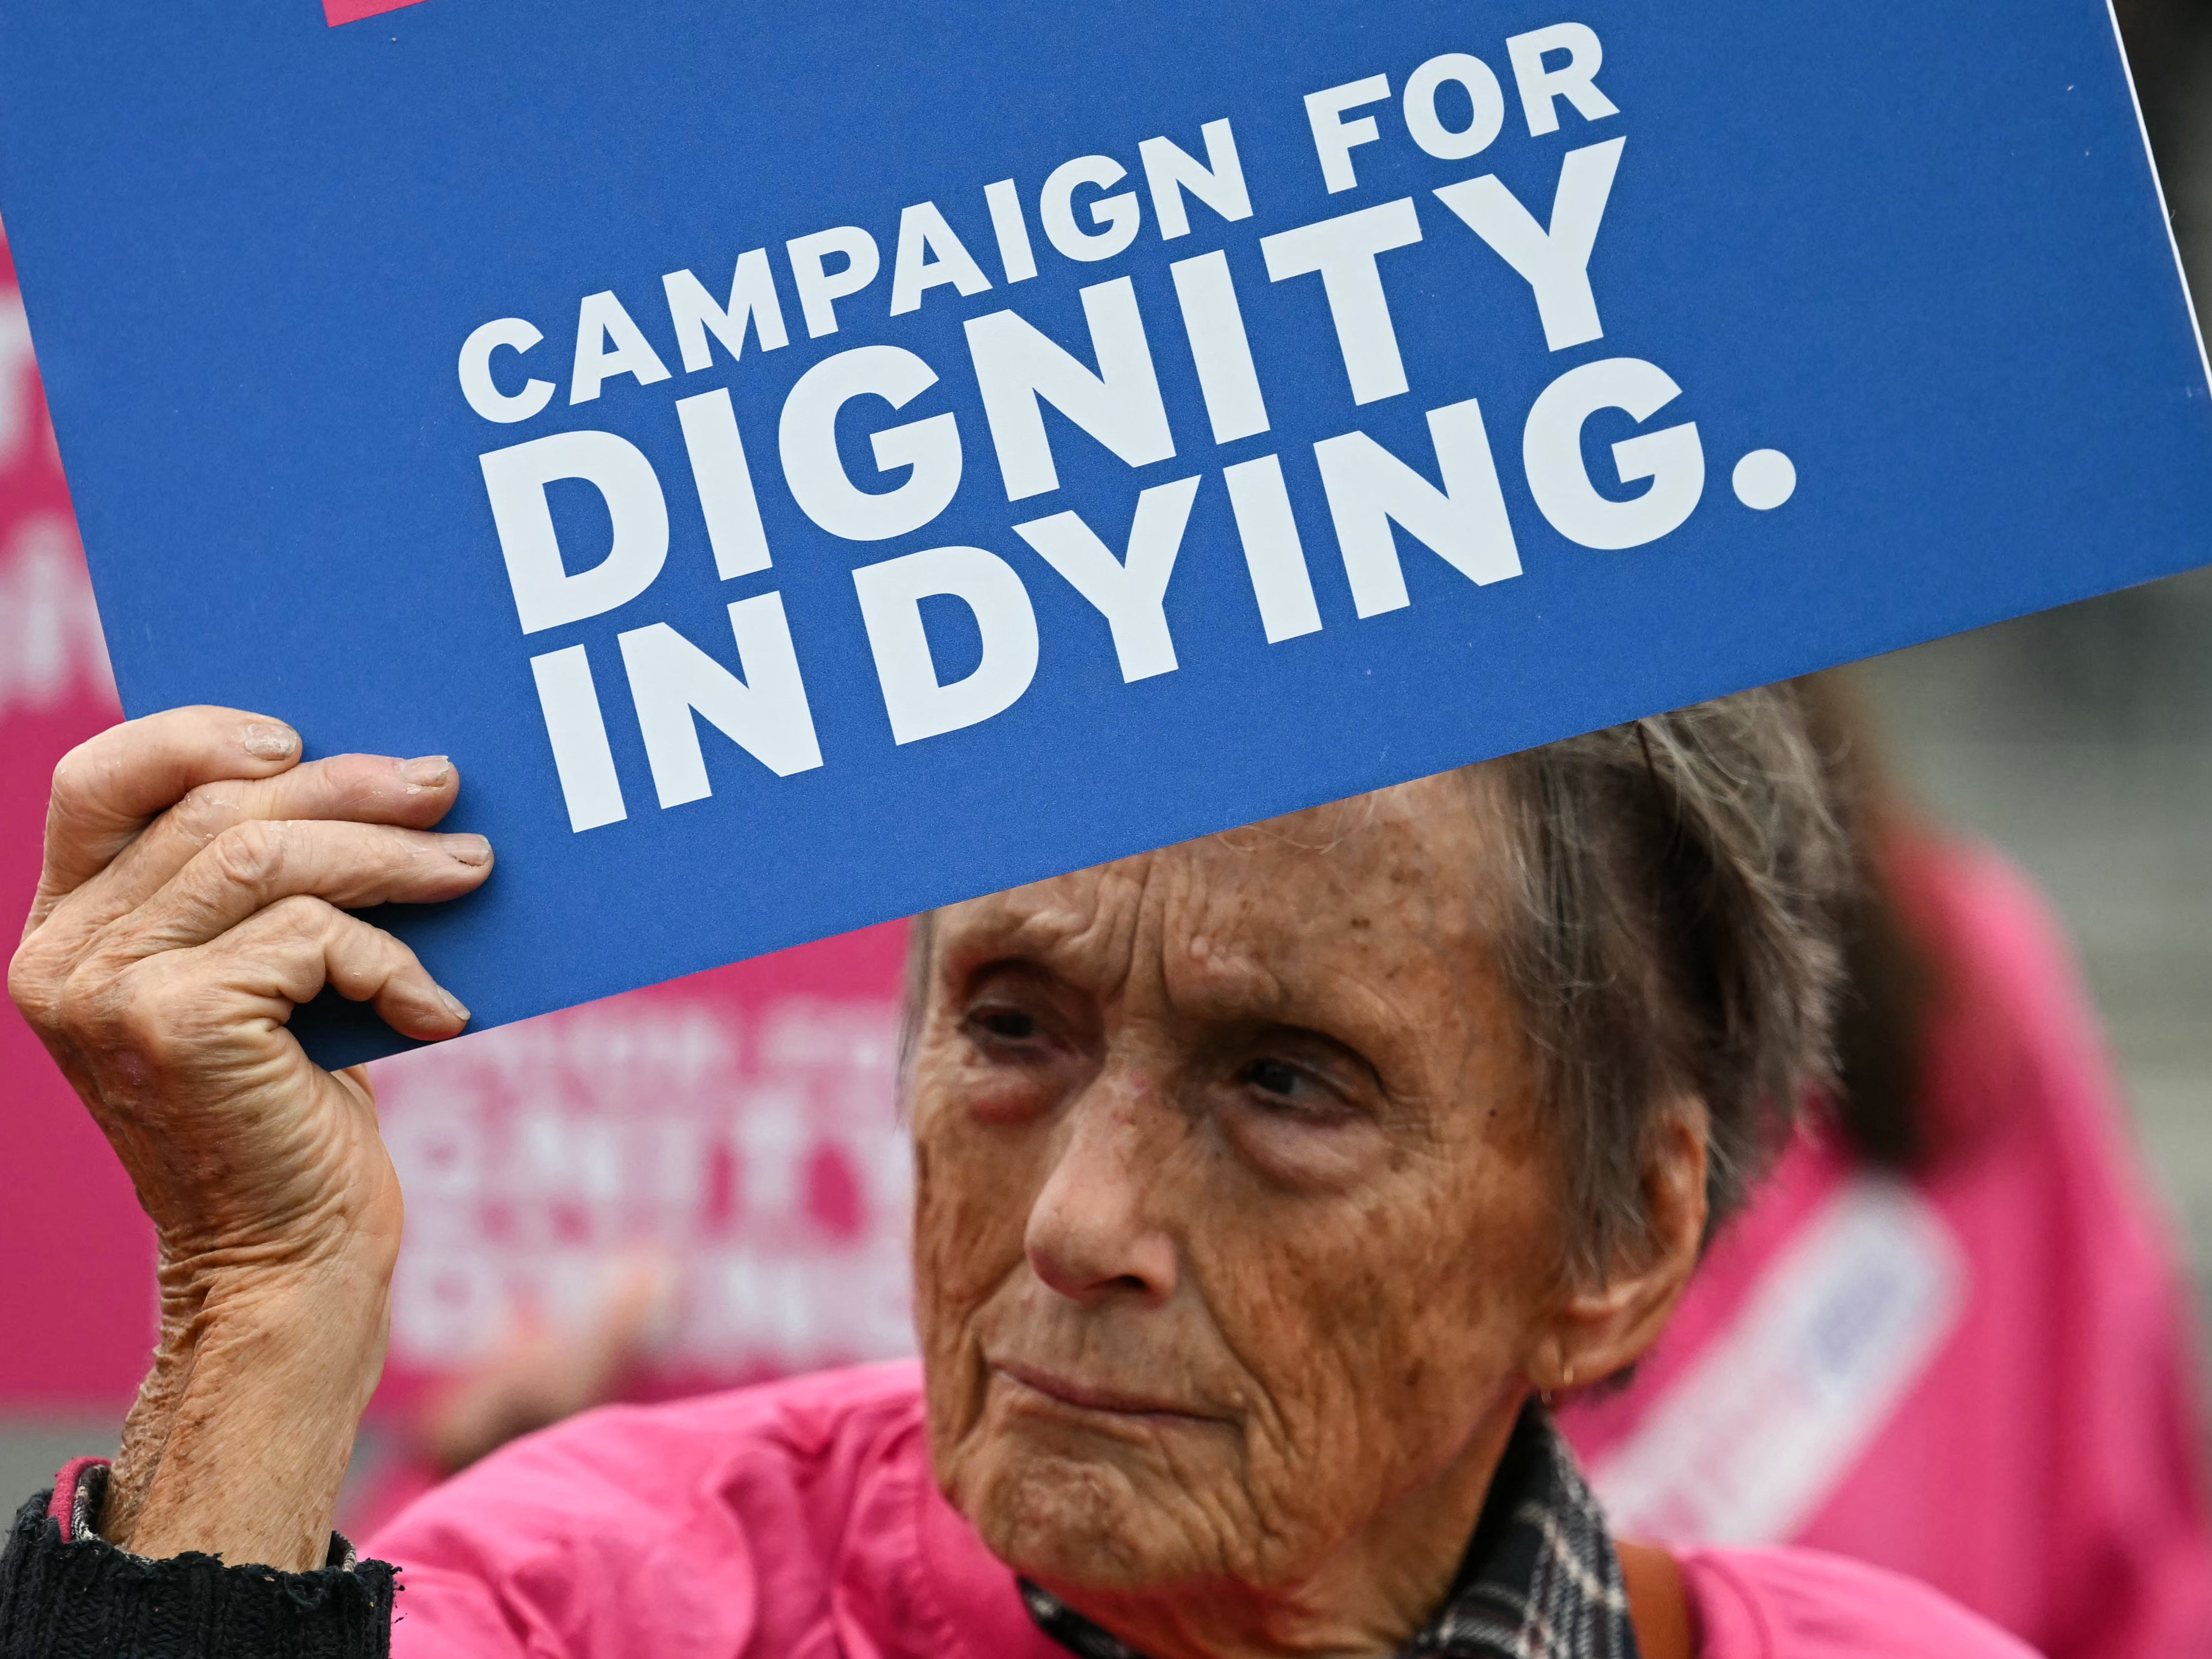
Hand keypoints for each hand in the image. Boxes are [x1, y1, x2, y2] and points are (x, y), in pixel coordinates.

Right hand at [8, 706, 493, 1566]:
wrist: (287, 1265)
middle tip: (445, 789)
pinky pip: (313, 937)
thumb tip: (373, 779)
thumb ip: (259, 894)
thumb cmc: (290, 1119)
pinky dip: (394, 962)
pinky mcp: (177, 1025)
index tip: (299, 738)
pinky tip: (438, 1010)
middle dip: (346, 788)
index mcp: (69, 932)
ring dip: (391, 859)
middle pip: (215, 810)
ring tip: (474, 870)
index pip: (99, 780)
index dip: (196, 734)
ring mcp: (107, 993)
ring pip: (269, 859)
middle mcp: (63, 957)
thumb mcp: (262, 986)